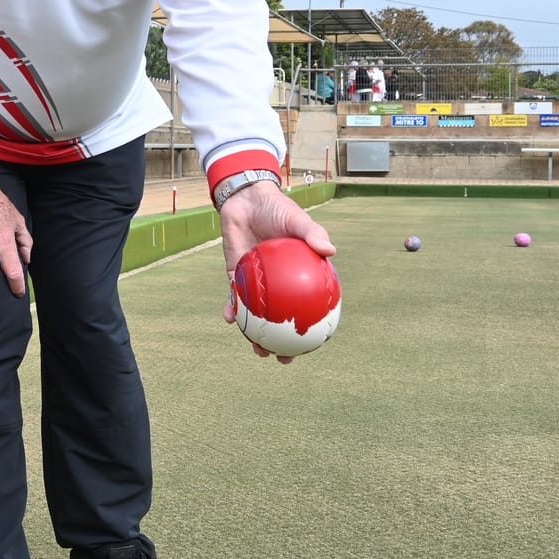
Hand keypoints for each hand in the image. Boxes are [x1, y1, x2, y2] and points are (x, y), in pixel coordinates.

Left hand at [217, 181, 334, 362]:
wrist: (247, 199)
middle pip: (280, 321)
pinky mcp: (235, 275)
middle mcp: (278, 284)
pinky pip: (233, 297)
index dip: (311, 330)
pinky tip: (229, 318)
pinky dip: (231, 309)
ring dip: (254, 334)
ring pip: (255, 316)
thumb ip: (312, 233)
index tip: (313, 347)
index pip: (306, 309)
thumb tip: (330, 250)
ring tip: (256, 349)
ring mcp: (256, 283)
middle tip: (283, 359)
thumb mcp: (298, 220)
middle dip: (281, 344)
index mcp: (297, 277)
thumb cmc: (278, 210)